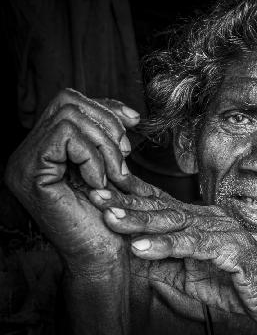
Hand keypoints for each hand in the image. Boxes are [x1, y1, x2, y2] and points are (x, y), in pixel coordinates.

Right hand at [5, 89, 145, 272]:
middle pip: (68, 101)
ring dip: (104, 144)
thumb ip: (110, 138)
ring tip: (116, 174)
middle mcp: (27, 151)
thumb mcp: (112, 166)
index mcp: (45, 147)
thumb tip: (129, 114)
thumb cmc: (109, 215)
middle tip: (125, 155)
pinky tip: (100, 182)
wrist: (101, 254)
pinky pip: (66, 136)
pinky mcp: (29, 173)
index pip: (69, 101)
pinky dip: (92, 155)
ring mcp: (24, 161)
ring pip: (69, 116)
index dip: (105, 106)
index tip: (134, 121)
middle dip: (108, 123)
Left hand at [88, 187, 256, 331]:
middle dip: (127, 202)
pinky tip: (142, 247)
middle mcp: (209, 218)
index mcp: (199, 221)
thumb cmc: (232, 283)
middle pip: (163, 207)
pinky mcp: (231, 249)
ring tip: (111, 218)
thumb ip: (165, 262)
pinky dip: (167, 245)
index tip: (103, 188)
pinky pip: (194, 245)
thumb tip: (133, 254)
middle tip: (97, 195)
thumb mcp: (189, 275)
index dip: (132, 194)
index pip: (161, 203)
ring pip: (176, 222)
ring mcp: (221, 231)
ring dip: (141, 220)